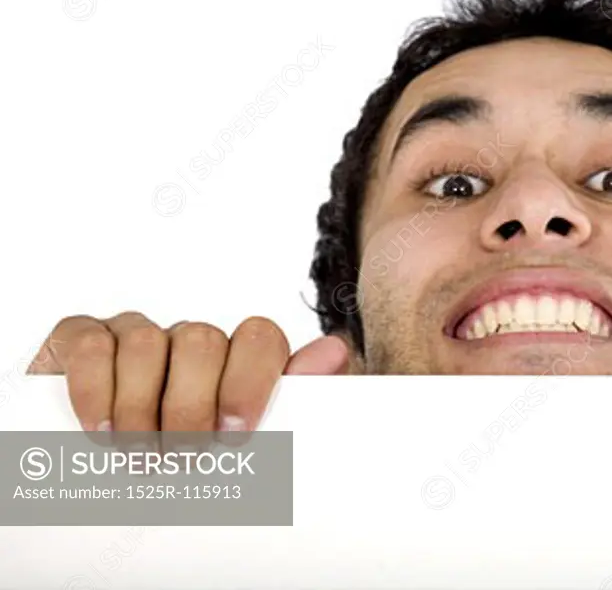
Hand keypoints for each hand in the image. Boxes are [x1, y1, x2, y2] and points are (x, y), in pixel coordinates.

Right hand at [27, 312, 349, 431]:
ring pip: (148, 343)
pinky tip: (99, 428)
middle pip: (202, 341)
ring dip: (140, 409)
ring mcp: (135, 332)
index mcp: (234, 357)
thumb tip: (335, 351)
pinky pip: (92, 345)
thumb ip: (291, 397)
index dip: (251, 381)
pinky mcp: (81, 337)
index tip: (235, 435)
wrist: (97, 472)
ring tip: (138, 454)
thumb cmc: (185, 457)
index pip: (260, 337)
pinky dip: (95, 391)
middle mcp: (190, 339)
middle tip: (182, 456)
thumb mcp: (242, 438)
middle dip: (192, 406)